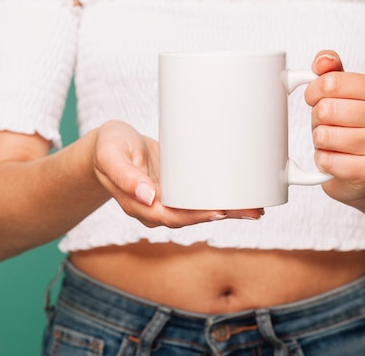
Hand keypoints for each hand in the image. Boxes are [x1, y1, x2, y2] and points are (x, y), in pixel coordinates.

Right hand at [92, 120, 262, 227]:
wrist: (110, 146)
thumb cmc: (109, 147)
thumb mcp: (110, 154)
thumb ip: (124, 175)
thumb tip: (147, 197)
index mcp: (139, 205)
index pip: (171, 217)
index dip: (196, 217)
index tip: (219, 212)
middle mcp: (157, 208)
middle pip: (192, 218)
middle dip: (223, 215)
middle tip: (252, 210)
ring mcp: (169, 200)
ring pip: (200, 211)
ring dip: (228, 211)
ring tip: (255, 207)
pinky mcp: (178, 190)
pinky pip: (200, 199)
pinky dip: (221, 199)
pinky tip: (241, 197)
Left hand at [305, 50, 364, 202]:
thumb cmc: (352, 125)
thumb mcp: (345, 93)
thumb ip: (331, 71)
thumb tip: (323, 60)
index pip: (331, 82)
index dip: (313, 91)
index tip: (315, 98)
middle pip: (325, 110)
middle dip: (317, 118)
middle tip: (328, 124)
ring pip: (323, 136)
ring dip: (319, 140)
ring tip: (333, 141)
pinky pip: (326, 161)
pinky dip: (323, 161)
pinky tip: (336, 159)